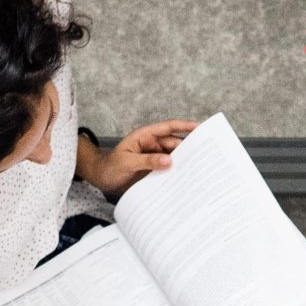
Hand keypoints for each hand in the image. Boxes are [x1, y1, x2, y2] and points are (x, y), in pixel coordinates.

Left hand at [79, 119, 197, 197]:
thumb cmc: (110, 167)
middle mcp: (152, 145)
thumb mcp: (126, 162)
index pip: (167, 127)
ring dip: (183, 161)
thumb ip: (147, 161)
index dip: (183, 126)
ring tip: (198, 168)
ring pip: (173, 157)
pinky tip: (185, 179)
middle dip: (187, 147)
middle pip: (174, 144)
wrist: (101, 180)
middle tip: (204, 153)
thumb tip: (168, 161)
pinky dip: (176, 173)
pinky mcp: (154, 169)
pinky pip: (168, 169)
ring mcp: (154, 157)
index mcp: (144, 136)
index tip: (198, 127)